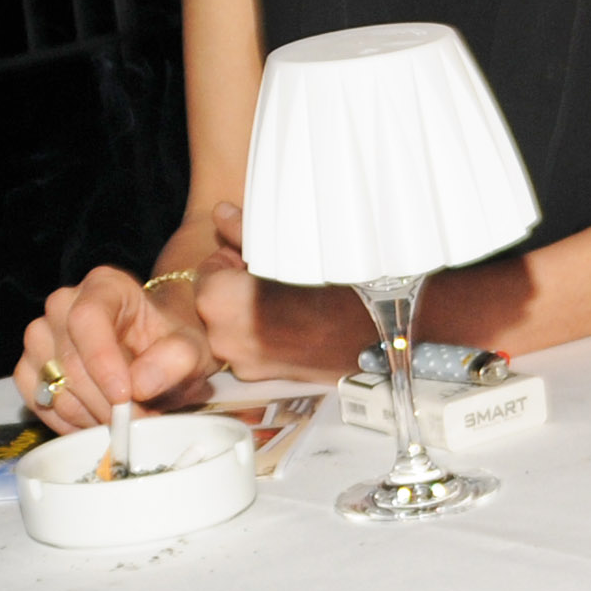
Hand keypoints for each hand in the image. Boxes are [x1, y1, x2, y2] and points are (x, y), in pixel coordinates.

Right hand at [17, 267, 214, 434]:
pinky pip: (40, 404)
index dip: (102, 361)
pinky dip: (70, 423)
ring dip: (92, 416)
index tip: (125, 396)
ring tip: (125, 421)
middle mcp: (63, 305)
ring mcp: (40, 337)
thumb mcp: (190, 350)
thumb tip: (139, 384)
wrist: (157, 358)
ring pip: (54, 388)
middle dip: (105, 401)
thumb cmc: (172, 346)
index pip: (88, 318)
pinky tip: (99, 424)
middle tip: (138, 422)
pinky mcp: (29, 369)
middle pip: (70, 361)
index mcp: (104, 285)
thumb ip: (175, 360)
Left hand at [194, 205, 366, 380]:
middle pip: (219, 303)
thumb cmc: (336, 282)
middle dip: (241, 287)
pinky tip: (300, 320)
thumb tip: (221, 212)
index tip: (261, 257)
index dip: (234, 260)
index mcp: (219, 301)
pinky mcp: (268, 378)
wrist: (383, 326)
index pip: (208, 272)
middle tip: (279, 274)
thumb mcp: (287, 244)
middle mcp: (223, 339)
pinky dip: (270, 334)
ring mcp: (246, 364)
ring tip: (294, 296)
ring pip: (238, 326)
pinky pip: (257, 348)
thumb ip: (243, 231)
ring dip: (254, 311)